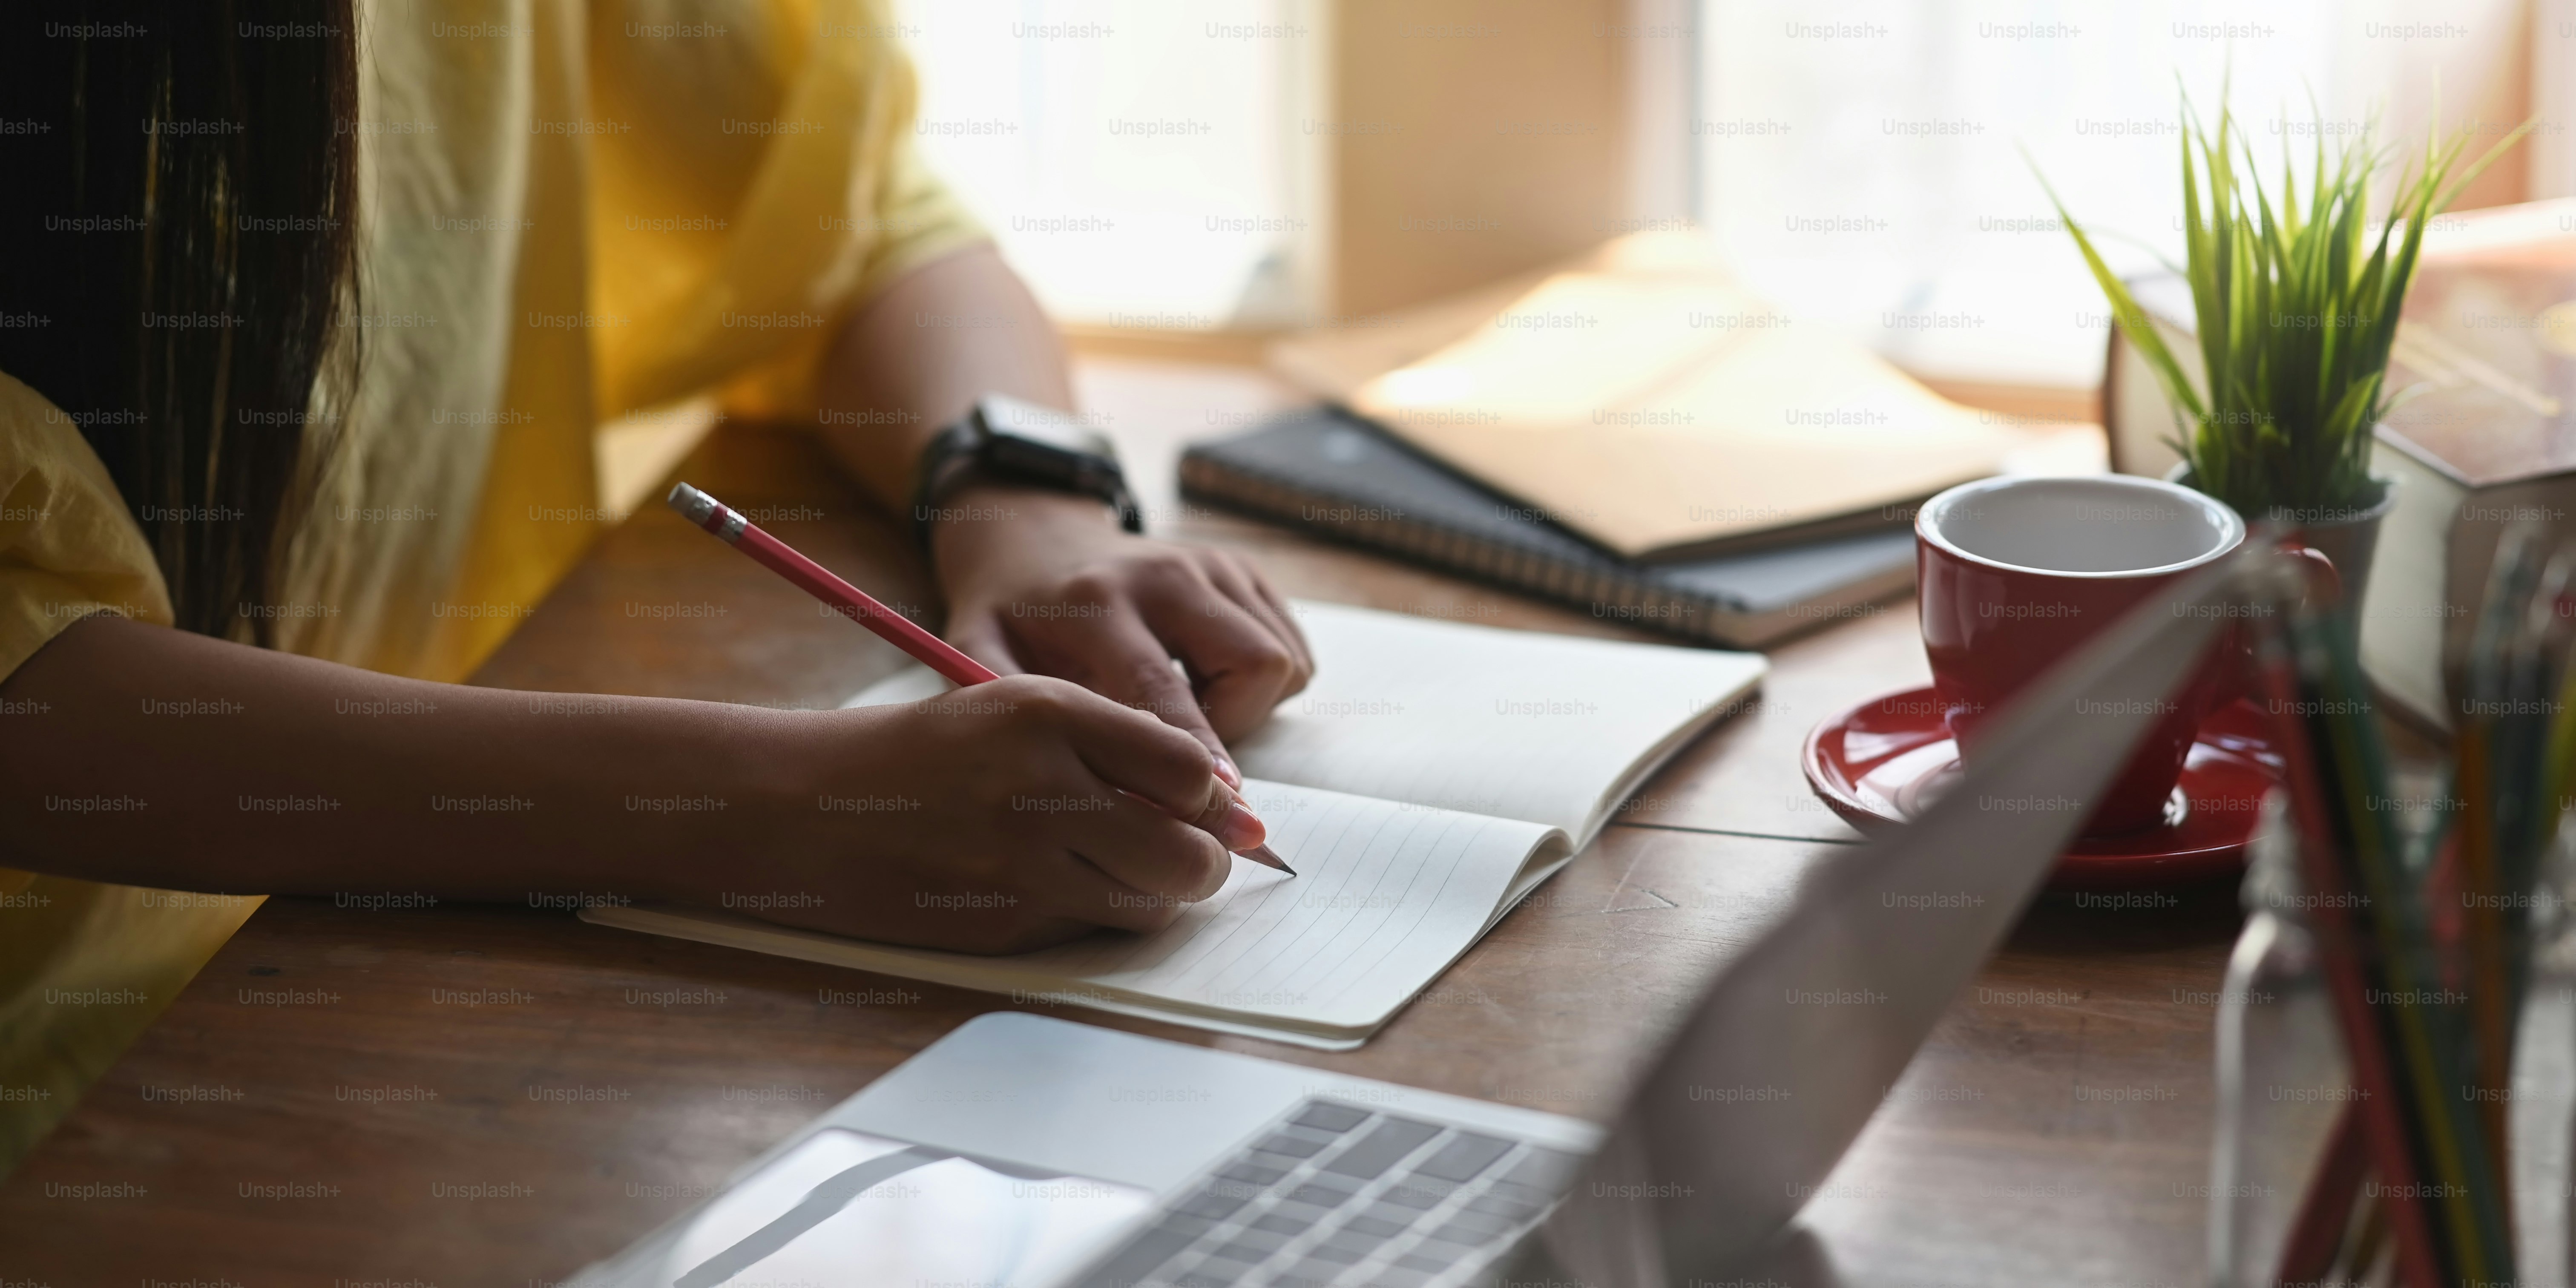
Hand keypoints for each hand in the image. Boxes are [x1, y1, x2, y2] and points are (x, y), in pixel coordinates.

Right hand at [744, 675, 1264, 953]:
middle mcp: (1039, 788)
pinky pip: (1093, 930)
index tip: (1210, 807)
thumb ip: (1120, 741)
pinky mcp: (1001, 926)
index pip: (1190, 770)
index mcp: (1049, 714)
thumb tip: (1223, 802)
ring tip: (1121, 867)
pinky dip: (1096, 914)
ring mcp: (1019, 865)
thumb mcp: (1020, 708)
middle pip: (1187, 853)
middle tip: (1189, 853)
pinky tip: (1059, 884)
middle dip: (1205, 862)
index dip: (1214, 798)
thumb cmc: (932, 752)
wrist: (813, 807)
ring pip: (1152, 906)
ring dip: (1156, 894)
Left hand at [927, 484, 1314, 780]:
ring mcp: (1211, 565)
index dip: (1197, 752)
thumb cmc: (1013, 614)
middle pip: (1254, 665)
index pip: (1163, 689)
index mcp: (1098, 601)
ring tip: (1190, 713)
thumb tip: (1060, 788)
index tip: (1220, 797)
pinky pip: (1293, 648)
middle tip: (1191, 760)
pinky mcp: (1241, 568)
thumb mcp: (981, 652)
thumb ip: (1010, 709)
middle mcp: (1165, 574)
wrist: (1037, 538)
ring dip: (1249, 706)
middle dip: (1238, 727)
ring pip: (1282, 660)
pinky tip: (1208, 685)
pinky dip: (1263, 684)